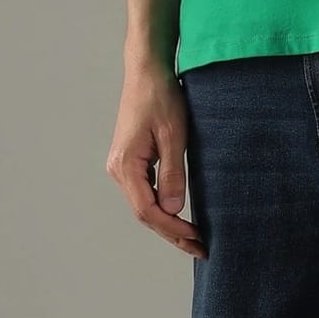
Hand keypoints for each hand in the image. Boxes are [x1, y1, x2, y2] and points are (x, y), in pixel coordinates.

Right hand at [106, 61, 207, 259]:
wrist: (147, 70)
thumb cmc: (160, 96)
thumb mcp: (173, 134)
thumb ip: (173, 173)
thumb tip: (173, 209)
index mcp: (126, 165)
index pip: (147, 210)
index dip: (172, 228)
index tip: (196, 238)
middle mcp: (119, 169)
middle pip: (144, 212)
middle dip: (171, 232)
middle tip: (199, 247)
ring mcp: (123, 165)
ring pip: (145, 203)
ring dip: (167, 221)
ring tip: (193, 236)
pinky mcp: (131, 159)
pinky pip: (145, 190)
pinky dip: (162, 204)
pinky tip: (178, 211)